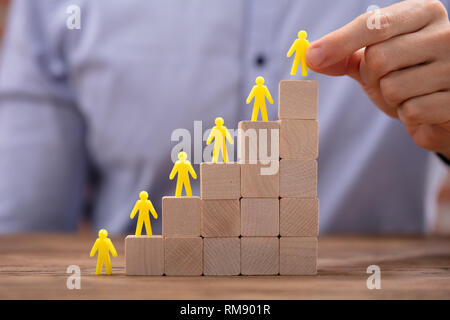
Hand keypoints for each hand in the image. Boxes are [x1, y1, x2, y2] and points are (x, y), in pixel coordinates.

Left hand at [306, 0, 449, 158]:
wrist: (440, 107)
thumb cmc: (404, 75)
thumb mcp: (373, 60)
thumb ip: (343, 55)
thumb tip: (310, 55)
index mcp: (423, 13)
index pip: (375, 24)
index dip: (340, 42)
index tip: (313, 57)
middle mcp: (446, 34)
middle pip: (378, 58)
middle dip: (373, 77)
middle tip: (389, 79)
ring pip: (393, 88)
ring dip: (391, 98)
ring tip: (409, 93)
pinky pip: (411, 111)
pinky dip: (408, 115)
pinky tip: (422, 108)